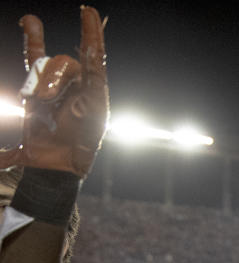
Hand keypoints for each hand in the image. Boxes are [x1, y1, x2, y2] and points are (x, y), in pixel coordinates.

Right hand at [0, 7, 107, 176]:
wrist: (57, 160)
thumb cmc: (81, 140)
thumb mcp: (94, 109)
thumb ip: (92, 80)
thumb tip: (84, 53)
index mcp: (96, 88)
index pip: (94, 54)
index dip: (91, 31)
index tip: (87, 11)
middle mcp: (78, 83)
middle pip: (64, 62)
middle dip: (54, 77)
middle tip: (47, 99)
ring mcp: (56, 85)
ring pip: (45, 66)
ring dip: (41, 82)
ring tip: (41, 103)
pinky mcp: (35, 89)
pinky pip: (33, 59)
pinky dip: (33, 40)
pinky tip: (30, 22)